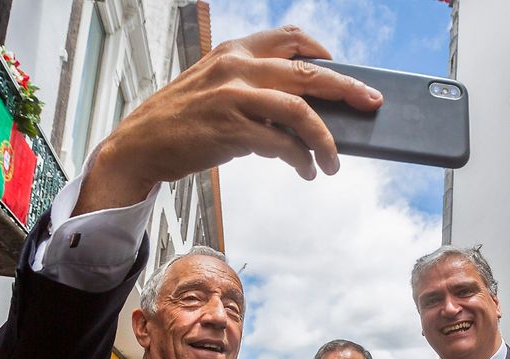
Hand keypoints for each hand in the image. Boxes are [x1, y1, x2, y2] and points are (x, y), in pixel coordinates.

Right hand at [75, 25, 384, 214]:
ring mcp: (234, 97)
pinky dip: (300, 159)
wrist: (138, 146)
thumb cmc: (181, 123)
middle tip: (372, 102)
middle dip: (347, 88)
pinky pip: (281, 144)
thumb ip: (253, 92)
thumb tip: (299, 115)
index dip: (320, 50)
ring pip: (300, 110)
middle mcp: (236, 68)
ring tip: (334, 161)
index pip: (288, 38)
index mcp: (234, 52)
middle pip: (308, 71)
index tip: (339, 64)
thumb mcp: (214, 90)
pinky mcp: (231, 129)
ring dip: (325, 138)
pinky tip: (306, 170)